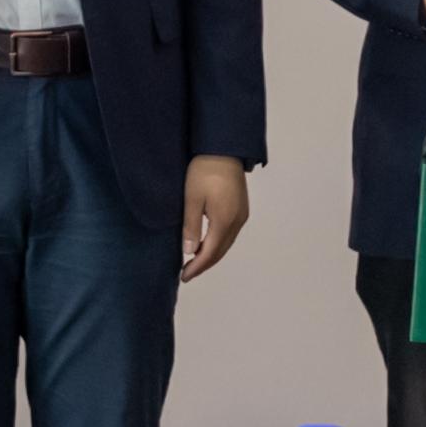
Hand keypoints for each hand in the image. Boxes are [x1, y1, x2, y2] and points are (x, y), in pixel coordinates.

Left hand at [179, 156, 250, 280]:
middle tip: (187, 273)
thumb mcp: (192, 199)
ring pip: (227, 243)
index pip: (210, 253)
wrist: (223, 149)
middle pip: (221, 251)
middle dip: (204, 264)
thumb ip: (191, 226)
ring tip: (194, 262)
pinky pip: (230, 234)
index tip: (184, 276)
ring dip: (212, 254)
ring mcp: (241, 215)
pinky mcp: (241, 209)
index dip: (197, 267)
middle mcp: (237, 221)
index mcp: (224, 221)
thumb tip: (190, 251)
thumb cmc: (204, 171)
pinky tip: (207, 243)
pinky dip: (218, 243)